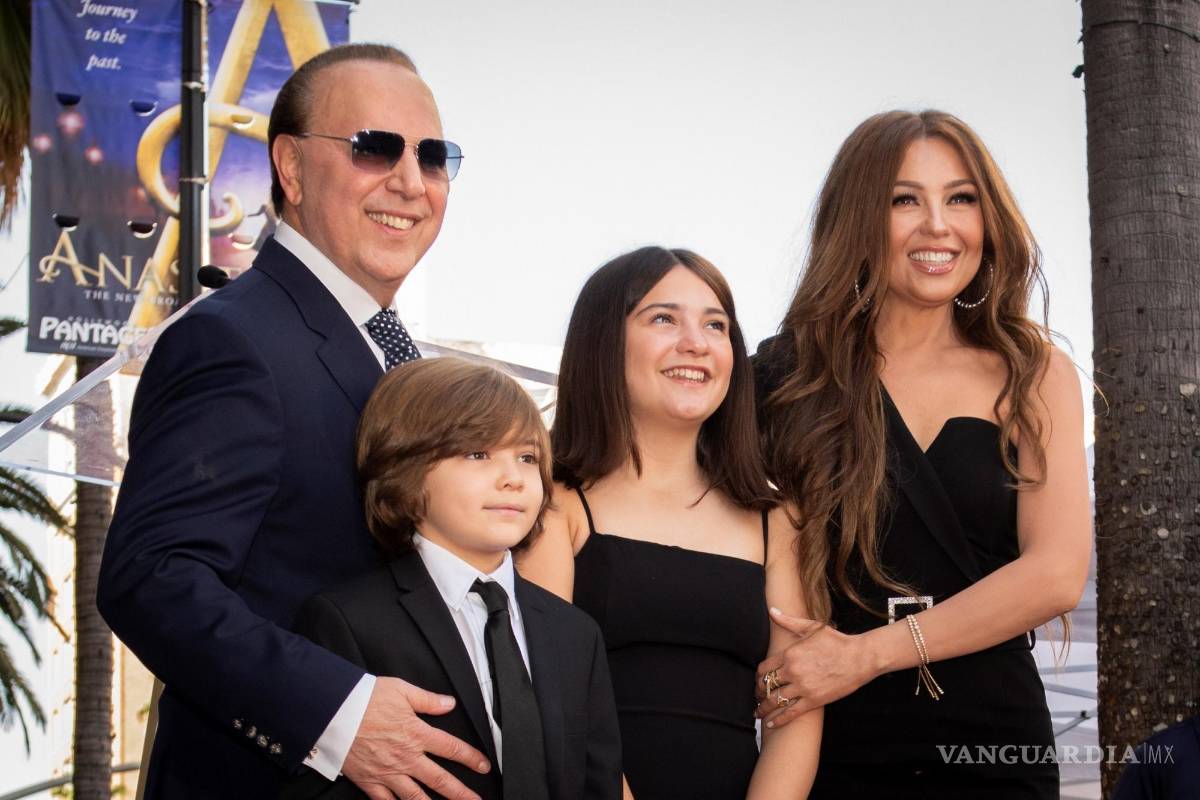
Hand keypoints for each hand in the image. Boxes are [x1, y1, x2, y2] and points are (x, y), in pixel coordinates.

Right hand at [342, 677, 490, 799]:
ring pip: (417, 797)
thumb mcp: (401, 690)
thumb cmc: (364, 699)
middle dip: (461, 793)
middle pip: (440, 780)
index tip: (484, 766)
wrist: (333, 713)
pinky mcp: (370, 782)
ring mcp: (388, 773)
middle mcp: (406, 757)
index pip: (451, 748)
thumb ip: (428, 700)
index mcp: (416, 733)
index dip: (471, 758)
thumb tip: (449, 704)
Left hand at [753, 607, 875, 728]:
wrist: (859, 658)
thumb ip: (789, 621)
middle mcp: (793, 671)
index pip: (764, 668)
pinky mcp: (813, 701)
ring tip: (758, 712)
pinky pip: (790, 713)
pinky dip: (778, 720)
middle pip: (766, 685)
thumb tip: (772, 611)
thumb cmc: (836, 641)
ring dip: (763, 707)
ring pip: (775, 700)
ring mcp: (802, 687)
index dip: (757, 677)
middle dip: (759, 692)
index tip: (757, 681)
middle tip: (756, 697)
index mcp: (790, 654)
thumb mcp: (811, 627)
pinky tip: (770, 723)